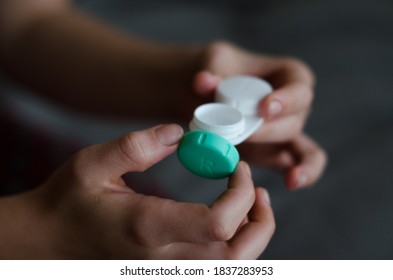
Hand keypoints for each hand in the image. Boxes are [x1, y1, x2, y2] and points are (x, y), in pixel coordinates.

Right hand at [0, 124, 273, 258]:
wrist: (50, 240)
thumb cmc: (68, 200)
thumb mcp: (91, 163)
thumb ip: (136, 146)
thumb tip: (180, 133)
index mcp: (147, 227)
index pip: (218, 225)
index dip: (240, 194)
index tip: (235, 166)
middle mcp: (162, 257)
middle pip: (237, 255)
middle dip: (260, 219)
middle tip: (258, 188)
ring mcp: (166, 268)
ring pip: (232, 265)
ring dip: (253, 234)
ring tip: (252, 200)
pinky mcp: (167, 267)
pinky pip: (216, 264)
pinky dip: (236, 243)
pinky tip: (230, 217)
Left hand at [193, 42, 325, 188]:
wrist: (206, 94)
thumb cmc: (219, 73)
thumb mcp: (213, 63)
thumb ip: (210, 72)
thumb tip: (203, 81)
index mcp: (290, 76)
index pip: (299, 87)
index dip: (286, 99)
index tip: (263, 108)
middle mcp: (294, 106)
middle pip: (295, 121)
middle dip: (269, 132)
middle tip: (243, 135)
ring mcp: (286, 132)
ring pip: (305, 149)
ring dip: (298, 164)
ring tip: (293, 178)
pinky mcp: (276, 153)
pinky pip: (297, 165)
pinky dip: (301, 175)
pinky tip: (292, 183)